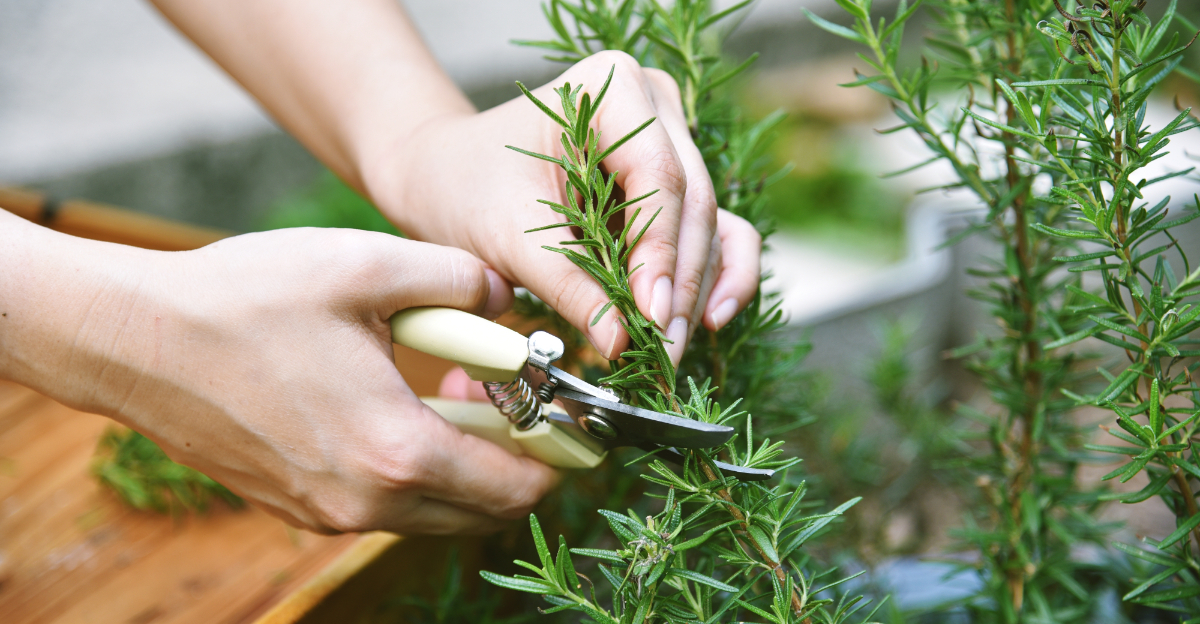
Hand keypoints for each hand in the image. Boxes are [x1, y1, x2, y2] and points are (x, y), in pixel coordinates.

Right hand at [1, 220, 556, 534]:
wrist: (136, 342)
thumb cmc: (245, 298)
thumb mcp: (368, 267)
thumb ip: (459, 280)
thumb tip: (506, 296)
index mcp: (396, 450)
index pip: (516, 484)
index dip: (560, 455)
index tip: (573, 421)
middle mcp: (367, 502)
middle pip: (483, 509)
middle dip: (515, 459)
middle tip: (513, 395)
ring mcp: (329, 513)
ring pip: (436, 510)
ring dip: (464, 462)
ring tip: (455, 389)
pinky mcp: (299, 508)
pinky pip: (387, 504)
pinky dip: (414, 468)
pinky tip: (399, 405)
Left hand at [368, 51, 761, 365]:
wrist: (446, 175)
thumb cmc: (467, 188)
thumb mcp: (508, 237)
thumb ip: (567, 286)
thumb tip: (620, 342)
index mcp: (612, 88)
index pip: (657, 176)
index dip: (661, 251)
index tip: (651, 316)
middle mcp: (655, 106)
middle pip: (692, 203)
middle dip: (679, 284)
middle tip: (663, 351)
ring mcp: (672, 143)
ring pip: (708, 224)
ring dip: (695, 292)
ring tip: (670, 351)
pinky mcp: (675, 186)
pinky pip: (716, 231)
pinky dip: (716, 277)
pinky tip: (708, 322)